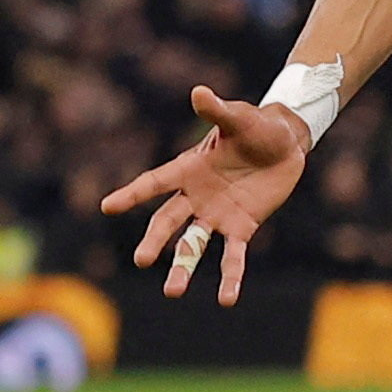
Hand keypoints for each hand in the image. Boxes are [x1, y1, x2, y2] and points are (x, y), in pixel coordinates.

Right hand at [99, 85, 313, 305]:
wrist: (284, 144)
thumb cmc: (255, 127)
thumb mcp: (238, 118)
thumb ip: (217, 110)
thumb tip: (199, 92)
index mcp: (188, 169)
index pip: (154, 183)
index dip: (132, 194)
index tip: (107, 206)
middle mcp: (196, 196)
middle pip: (169, 221)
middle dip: (155, 240)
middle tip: (140, 259)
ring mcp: (217, 215)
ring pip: (193, 245)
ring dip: (182, 268)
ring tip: (172, 293)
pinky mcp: (242, 227)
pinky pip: (233, 255)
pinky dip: (230, 276)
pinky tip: (226, 299)